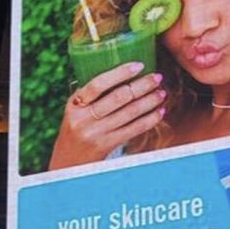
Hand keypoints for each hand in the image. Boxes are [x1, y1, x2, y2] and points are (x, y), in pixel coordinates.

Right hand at [48, 61, 165, 170]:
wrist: (68, 163)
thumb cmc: (76, 130)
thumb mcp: (75, 111)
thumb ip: (90, 95)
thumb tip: (121, 72)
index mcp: (75, 104)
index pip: (98, 84)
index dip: (121, 73)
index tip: (140, 65)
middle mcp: (84, 119)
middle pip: (119, 97)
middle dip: (142, 85)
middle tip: (157, 77)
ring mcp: (96, 133)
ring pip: (130, 113)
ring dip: (150, 101)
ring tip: (162, 93)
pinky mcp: (107, 145)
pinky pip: (133, 129)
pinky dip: (149, 120)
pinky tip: (159, 112)